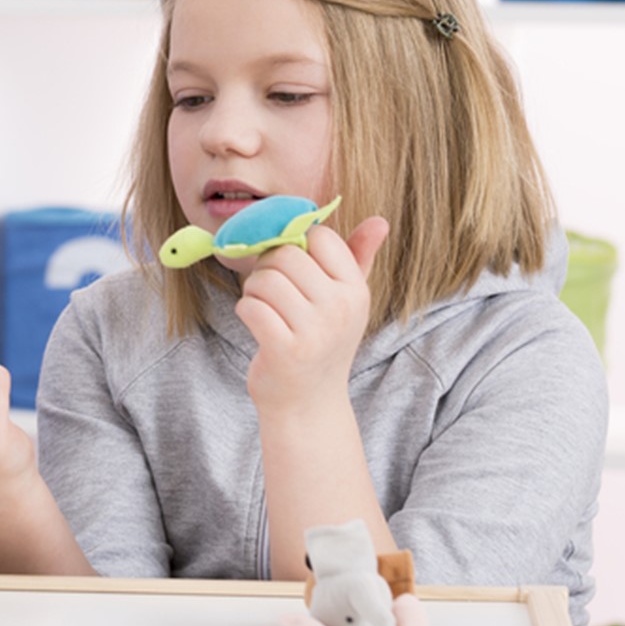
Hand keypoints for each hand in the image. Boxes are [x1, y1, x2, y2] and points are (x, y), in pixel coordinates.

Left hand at [235, 217, 389, 414]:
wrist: (308, 404)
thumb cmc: (321, 341)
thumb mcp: (345, 300)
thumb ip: (358, 257)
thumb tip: (379, 220)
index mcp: (356, 290)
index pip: (319, 236)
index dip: (297, 247)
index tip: (296, 271)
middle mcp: (341, 308)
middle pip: (284, 254)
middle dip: (268, 269)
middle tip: (274, 295)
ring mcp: (315, 331)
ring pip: (263, 279)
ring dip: (253, 292)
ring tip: (266, 311)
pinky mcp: (285, 350)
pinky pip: (250, 307)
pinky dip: (245, 312)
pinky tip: (257, 326)